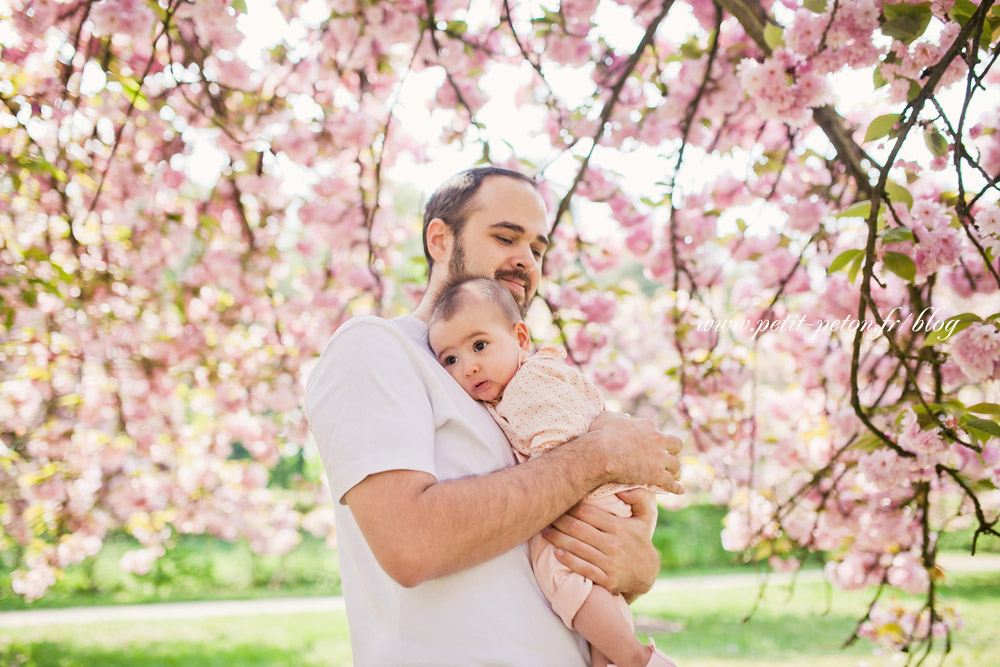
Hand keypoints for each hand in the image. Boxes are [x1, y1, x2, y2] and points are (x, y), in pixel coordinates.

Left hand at [542, 489, 659, 601]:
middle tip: (545, 515)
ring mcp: (610, 563)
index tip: (558, 501)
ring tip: (544, 531)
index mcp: (620, 527)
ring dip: (557, 539)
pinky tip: (556, 552)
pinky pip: (583, 568)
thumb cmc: (640, 541)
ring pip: (577, 548)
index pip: (588, 513)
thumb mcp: (645, 518)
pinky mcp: (607, 580)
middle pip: (578, 529)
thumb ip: (638, 498)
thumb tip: (623, 489)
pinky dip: (568, 560)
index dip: (570, 506)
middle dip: (559, 521)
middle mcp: (614, 544)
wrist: (647, 574)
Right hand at [587, 412, 684, 493]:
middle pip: (675, 444)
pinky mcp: (657, 474)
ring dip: (676, 471)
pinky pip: (671, 483)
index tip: (654, 445)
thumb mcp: (607, 418)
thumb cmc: (600, 435)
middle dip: (674, 451)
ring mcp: (659, 457)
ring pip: (675, 465)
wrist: (601, 454)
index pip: (657, 431)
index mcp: (647, 426)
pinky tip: (680, 491)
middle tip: (671, 457)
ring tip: (675, 476)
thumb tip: (625, 417)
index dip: (656, 439)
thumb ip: (618, 416)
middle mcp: (657, 439)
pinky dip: (676, 488)